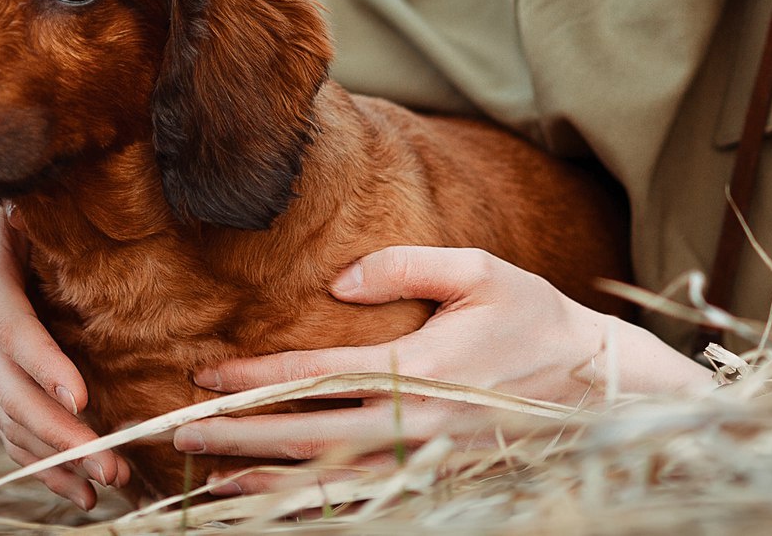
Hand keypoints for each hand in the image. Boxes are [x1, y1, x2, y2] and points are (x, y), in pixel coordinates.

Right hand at [0, 203, 130, 509]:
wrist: (2, 218)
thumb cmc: (42, 206)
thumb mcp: (45, 201)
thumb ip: (69, 219)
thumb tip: (130, 223)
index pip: (10, 326)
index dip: (43, 364)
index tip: (82, 399)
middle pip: (9, 387)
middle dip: (61, 432)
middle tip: (111, 464)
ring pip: (7, 418)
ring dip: (56, 457)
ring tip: (105, 482)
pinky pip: (6, 431)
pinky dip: (40, 463)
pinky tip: (76, 488)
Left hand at [171, 246, 711, 492]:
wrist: (595, 385)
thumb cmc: (534, 316)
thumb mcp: (479, 269)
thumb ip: (405, 265)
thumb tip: (337, 281)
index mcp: (421, 367)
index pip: (319, 375)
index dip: (258, 376)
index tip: (209, 370)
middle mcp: (416, 424)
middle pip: (307, 438)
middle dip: (237, 436)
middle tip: (176, 431)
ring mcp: (425, 462)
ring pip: (327, 482)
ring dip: (262, 485)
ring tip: (205, 481)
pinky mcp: (435, 480)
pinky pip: (362, 501)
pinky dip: (313, 505)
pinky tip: (276, 503)